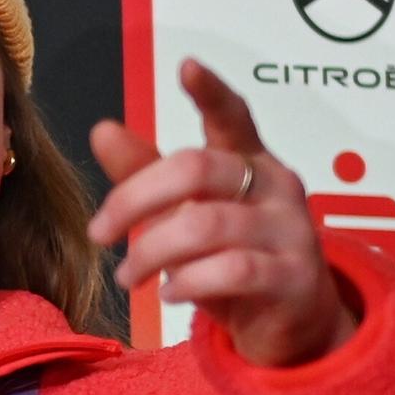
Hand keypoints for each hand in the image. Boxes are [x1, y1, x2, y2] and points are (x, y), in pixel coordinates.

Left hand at [87, 59, 357, 368]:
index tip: (187, 66)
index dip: (211, 92)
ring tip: (128, 276)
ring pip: (208, 224)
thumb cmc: (235, 259)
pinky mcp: (296, 277)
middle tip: (99, 233)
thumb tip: (102, 129)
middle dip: (134, 199)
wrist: (293, 328)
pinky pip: (235, 270)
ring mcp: (291, 230)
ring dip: (152, 252)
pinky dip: (190, 282)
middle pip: (196, 169)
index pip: (233, 116)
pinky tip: (169, 293)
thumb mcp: (186, 215)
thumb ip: (147, 174)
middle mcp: (276, 185)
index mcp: (248, 160)